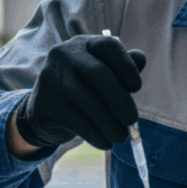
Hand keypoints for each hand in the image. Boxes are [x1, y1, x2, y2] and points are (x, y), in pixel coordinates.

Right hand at [14, 35, 147, 149]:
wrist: (45, 113)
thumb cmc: (83, 92)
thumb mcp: (103, 77)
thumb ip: (123, 69)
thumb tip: (141, 59)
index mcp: (84, 44)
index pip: (109, 46)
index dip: (127, 66)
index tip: (137, 88)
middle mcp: (65, 55)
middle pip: (99, 74)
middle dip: (120, 100)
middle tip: (132, 120)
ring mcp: (51, 77)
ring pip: (87, 101)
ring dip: (109, 124)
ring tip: (121, 138)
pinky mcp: (46, 102)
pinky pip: (76, 121)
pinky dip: (95, 135)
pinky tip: (105, 143)